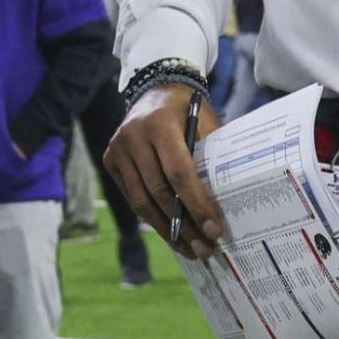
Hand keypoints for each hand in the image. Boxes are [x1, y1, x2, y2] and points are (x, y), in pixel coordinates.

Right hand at [103, 81, 223, 259]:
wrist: (155, 89)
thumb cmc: (188, 111)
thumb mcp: (206, 125)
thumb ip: (212, 156)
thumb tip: (228, 204)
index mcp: (160, 123)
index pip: (178, 172)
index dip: (196, 204)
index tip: (214, 230)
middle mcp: (133, 135)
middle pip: (159, 190)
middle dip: (184, 224)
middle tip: (205, 248)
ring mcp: (117, 148)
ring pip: (141, 199)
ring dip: (166, 228)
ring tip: (189, 249)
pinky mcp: (110, 160)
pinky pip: (131, 195)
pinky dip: (151, 216)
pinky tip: (171, 232)